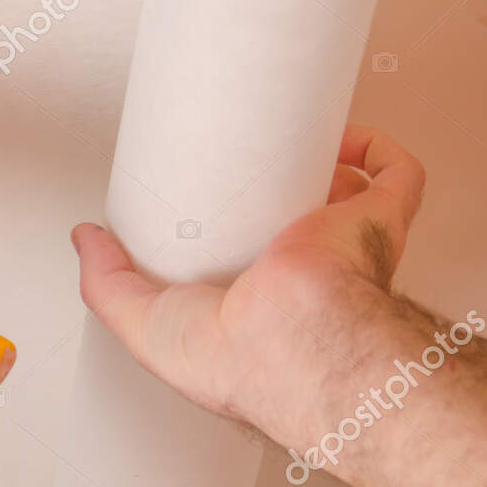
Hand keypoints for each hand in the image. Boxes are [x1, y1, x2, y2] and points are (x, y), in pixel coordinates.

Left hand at [73, 125, 426, 450]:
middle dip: (280, 179)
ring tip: (288, 125)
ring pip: (349, 188)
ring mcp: (345, 243)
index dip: (233, 221)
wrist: (292, 346)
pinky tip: (340, 127)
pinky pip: (399, 174)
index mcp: (260, 299)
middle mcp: (309, 272)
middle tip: (245, 148)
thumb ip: (105, 283)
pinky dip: (378, 145)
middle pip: (301, 212)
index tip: (207, 190)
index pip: (255, 257)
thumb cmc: (235, 362)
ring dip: (327, 155)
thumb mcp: (141, 324)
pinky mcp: (377, 219)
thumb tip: (86, 240)